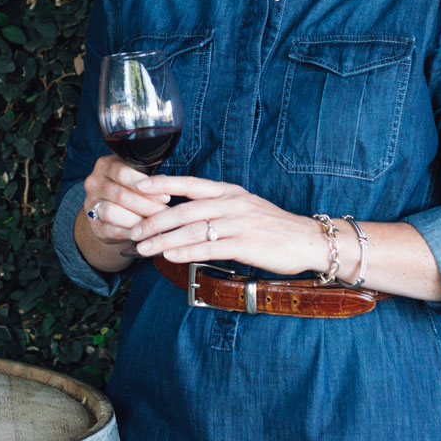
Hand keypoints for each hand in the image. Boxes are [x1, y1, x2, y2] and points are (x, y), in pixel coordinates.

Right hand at [76, 155, 169, 266]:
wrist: (113, 213)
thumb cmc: (130, 190)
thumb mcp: (136, 176)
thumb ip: (147, 176)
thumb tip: (166, 183)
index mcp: (105, 166)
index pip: (123, 172)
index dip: (146, 185)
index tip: (165, 196)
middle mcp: (94, 183)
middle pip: (120, 194)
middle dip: (146, 205)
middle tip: (164, 212)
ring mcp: (91, 204)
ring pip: (111, 212)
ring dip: (137, 219)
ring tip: (154, 223)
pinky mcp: (94, 225)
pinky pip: (111, 230)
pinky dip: (129, 232)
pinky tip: (144, 233)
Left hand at [128, 174, 327, 277]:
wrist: (307, 240)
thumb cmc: (272, 227)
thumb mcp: (244, 208)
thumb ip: (217, 208)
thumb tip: (185, 215)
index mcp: (229, 192)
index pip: (190, 184)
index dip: (163, 183)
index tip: (139, 185)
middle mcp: (231, 204)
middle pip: (184, 210)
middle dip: (154, 221)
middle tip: (133, 230)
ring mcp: (238, 224)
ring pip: (193, 230)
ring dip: (164, 240)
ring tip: (144, 248)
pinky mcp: (245, 245)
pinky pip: (209, 248)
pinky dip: (186, 252)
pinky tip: (170, 256)